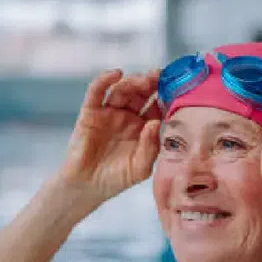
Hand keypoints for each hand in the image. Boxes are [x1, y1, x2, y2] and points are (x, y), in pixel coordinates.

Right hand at [57, 69, 162, 201]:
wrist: (87, 187)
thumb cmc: (116, 179)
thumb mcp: (141, 168)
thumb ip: (151, 147)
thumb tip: (156, 123)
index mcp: (144, 128)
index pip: (157, 107)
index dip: (165, 97)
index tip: (175, 89)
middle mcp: (128, 117)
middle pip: (140, 94)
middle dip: (150, 84)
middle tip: (159, 77)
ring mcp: (109, 113)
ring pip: (122, 90)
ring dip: (133, 82)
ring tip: (143, 81)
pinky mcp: (90, 112)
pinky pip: (97, 92)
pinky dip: (105, 80)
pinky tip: (116, 74)